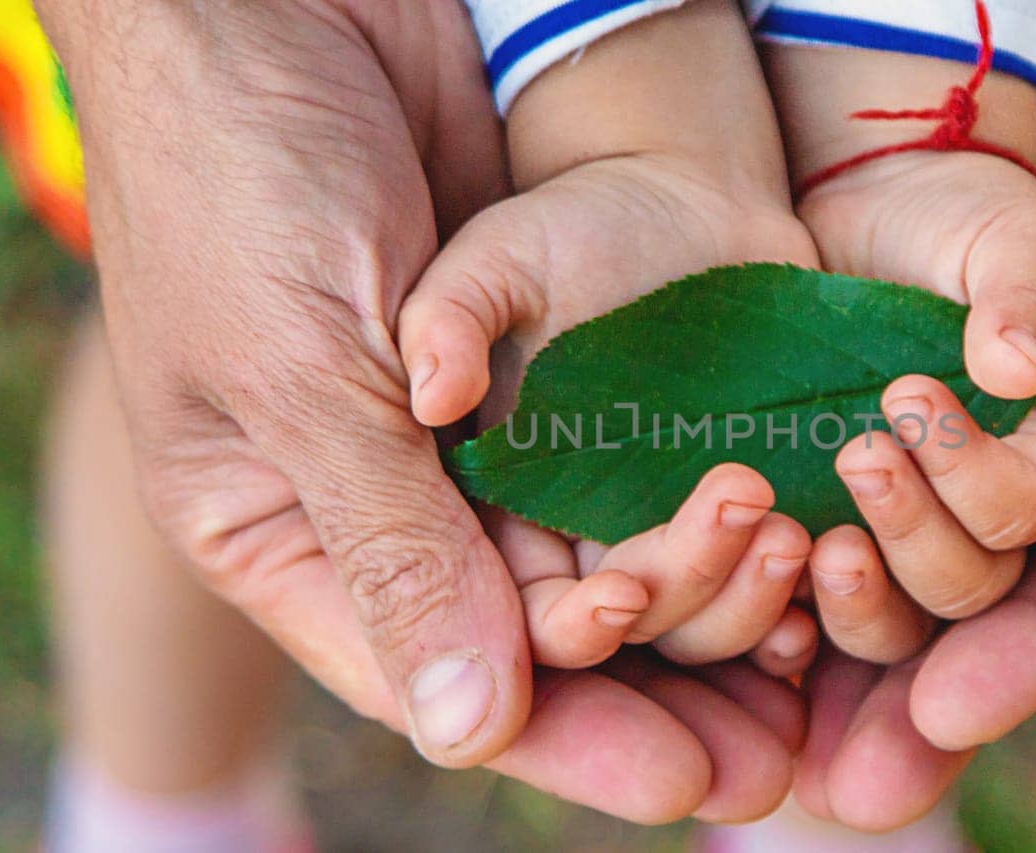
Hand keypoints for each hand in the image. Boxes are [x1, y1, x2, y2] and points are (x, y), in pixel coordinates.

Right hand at [37, 0, 805, 823]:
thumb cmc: (238, 178)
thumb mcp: (296, 374)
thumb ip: (390, 546)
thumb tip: (471, 735)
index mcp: (291, 529)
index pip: (440, 673)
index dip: (568, 737)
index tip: (686, 779)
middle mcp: (395, 493)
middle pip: (535, 632)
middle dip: (655, 689)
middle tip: (772, 747)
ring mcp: (481, 421)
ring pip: (601, 546)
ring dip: (702, 588)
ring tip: (798, 601)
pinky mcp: (554, 348)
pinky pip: (639, 449)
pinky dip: (709, 494)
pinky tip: (795, 535)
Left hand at [765, 0, 1035, 828]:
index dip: (1005, 671)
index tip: (928, 728)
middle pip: (976, 599)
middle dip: (906, 653)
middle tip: (836, 686)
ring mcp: (967, 413)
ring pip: (899, 545)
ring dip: (840, 593)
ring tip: (782, 600)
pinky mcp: (883, 358)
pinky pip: (839, 455)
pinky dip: (793, 509)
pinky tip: (740, 554)